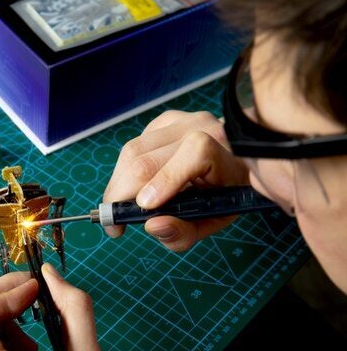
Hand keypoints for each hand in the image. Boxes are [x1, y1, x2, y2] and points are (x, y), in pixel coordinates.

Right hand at [103, 110, 249, 250]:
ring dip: (118, 182)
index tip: (143, 208)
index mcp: (226, 154)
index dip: (165, 179)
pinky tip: (134, 185)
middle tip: (114, 221)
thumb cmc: (225, 194)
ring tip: (119, 206)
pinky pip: (134, 146)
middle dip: (121, 192)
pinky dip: (126, 170)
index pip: (195, 153)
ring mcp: (181, 120)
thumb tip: (152, 225)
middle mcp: (203, 127)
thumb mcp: (213, 221)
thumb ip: (185, 231)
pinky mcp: (164, 120)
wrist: (236, 160)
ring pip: (132, 150)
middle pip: (146, 155)